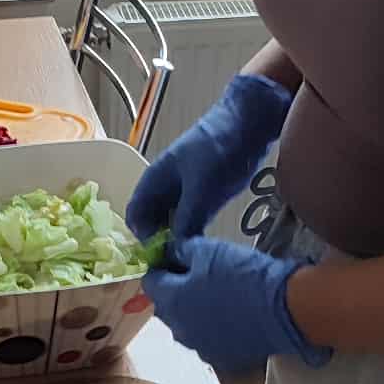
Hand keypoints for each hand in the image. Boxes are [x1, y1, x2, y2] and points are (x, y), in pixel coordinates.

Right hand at [125, 73, 292, 241]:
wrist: (248, 122)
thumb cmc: (218, 149)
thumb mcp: (201, 188)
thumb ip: (187, 219)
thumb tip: (175, 248)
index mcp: (153, 180)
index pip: (135, 216)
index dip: (143, 238)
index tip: (160, 256)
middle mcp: (164, 187)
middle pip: (152, 222)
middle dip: (160, 242)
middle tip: (178, 261)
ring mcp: (184, 190)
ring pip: (172, 222)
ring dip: (177, 238)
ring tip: (191, 256)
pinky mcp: (203, 194)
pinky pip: (190, 218)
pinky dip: (192, 231)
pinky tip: (203, 243)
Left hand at [143, 235, 331, 372]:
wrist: (285, 309)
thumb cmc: (244, 275)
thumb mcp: (209, 249)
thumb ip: (182, 250)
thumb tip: (171, 252)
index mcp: (170, 302)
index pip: (150, 282)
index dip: (161, 267)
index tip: (176, 257)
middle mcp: (178, 330)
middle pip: (166, 305)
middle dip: (175, 290)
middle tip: (200, 273)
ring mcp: (200, 348)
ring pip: (187, 325)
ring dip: (194, 311)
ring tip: (218, 295)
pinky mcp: (222, 358)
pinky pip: (208, 339)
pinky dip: (213, 328)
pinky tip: (232, 315)